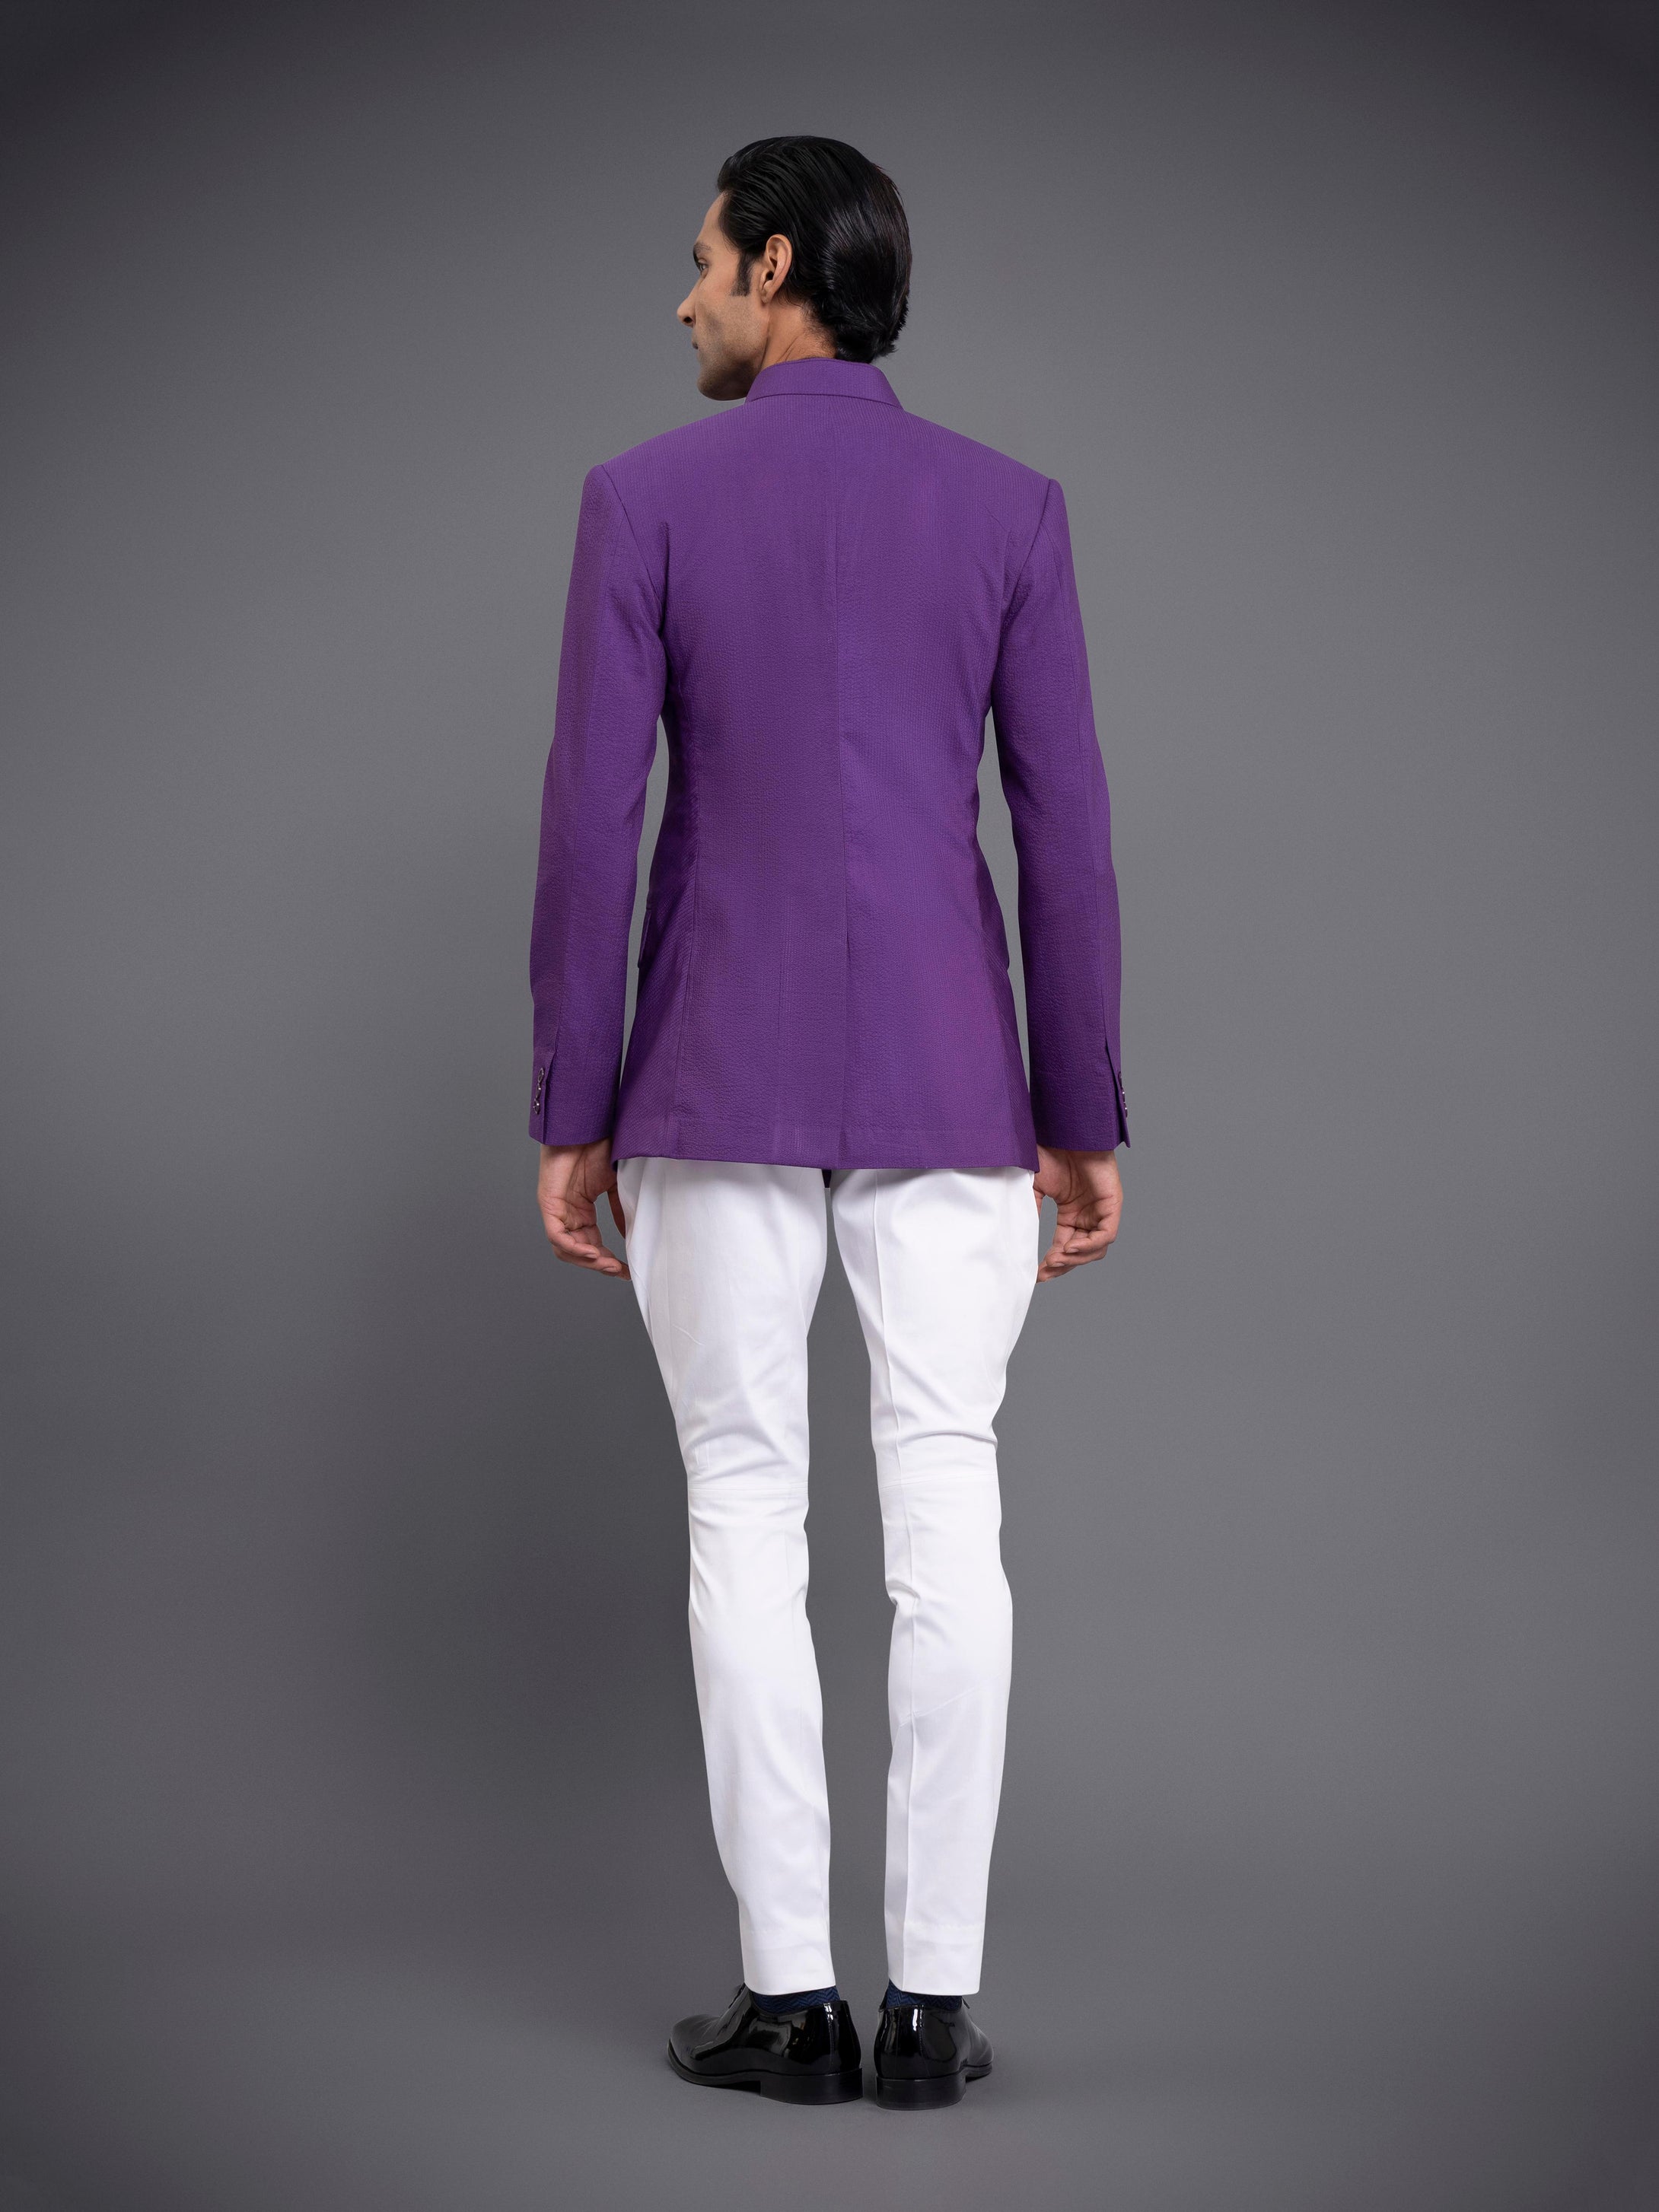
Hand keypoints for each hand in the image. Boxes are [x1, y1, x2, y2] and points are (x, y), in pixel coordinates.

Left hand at [537, 1138, 629, 1277]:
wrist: (588, 1124)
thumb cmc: (599, 1146)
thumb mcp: (615, 1185)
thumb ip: (621, 1211)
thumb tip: (631, 1237)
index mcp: (581, 1210)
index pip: (591, 1244)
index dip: (608, 1260)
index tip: (627, 1270)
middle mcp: (567, 1213)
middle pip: (579, 1251)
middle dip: (600, 1265)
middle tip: (620, 1272)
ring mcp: (557, 1209)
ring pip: (565, 1249)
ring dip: (588, 1261)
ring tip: (609, 1265)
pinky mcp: (549, 1203)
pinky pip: (557, 1235)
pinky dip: (574, 1248)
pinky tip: (594, 1253)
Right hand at [1032, 1146, 1121, 1282]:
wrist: (1064, 1129)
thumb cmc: (1050, 1150)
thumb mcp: (1033, 1187)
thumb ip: (1030, 1212)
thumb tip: (1020, 1242)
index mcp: (1071, 1214)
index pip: (1065, 1247)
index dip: (1052, 1263)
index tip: (1035, 1275)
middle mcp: (1088, 1215)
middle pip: (1081, 1253)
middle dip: (1063, 1266)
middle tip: (1044, 1272)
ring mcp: (1101, 1210)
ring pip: (1096, 1249)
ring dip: (1076, 1259)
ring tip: (1055, 1260)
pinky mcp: (1112, 1203)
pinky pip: (1106, 1235)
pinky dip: (1089, 1246)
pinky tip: (1070, 1248)